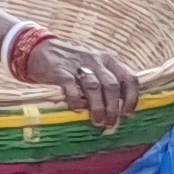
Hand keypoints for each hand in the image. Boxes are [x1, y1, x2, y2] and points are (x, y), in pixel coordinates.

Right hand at [23, 40, 140, 131]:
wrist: (41, 50)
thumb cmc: (73, 64)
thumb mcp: (95, 66)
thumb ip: (107, 81)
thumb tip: (121, 108)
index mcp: (108, 60)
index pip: (129, 77)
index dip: (132, 97)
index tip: (128, 114)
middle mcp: (96, 61)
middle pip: (112, 85)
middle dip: (113, 107)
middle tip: (111, 123)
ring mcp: (78, 65)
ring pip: (94, 87)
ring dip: (98, 107)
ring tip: (98, 121)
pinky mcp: (60, 71)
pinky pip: (71, 86)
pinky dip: (76, 100)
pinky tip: (77, 110)